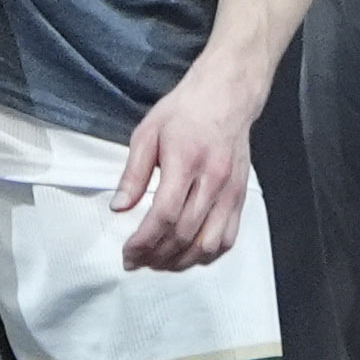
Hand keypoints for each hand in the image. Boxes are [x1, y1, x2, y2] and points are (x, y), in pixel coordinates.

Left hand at [113, 55, 264, 271]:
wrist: (226, 97)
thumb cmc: (184, 112)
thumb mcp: (147, 132)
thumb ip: (133, 173)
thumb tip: (119, 207)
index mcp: (186, 160)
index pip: (166, 214)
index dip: (145, 240)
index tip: (128, 250)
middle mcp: (213, 180)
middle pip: (185, 234)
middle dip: (156, 255)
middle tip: (136, 260)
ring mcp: (231, 192)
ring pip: (208, 244)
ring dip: (181, 261)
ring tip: (158, 263)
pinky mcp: (241, 197)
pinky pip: (227, 238)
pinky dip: (206, 254)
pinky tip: (187, 255)